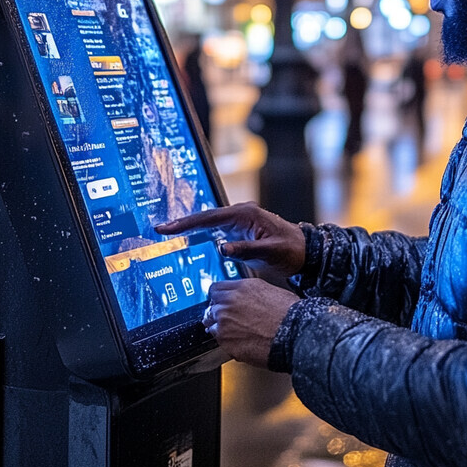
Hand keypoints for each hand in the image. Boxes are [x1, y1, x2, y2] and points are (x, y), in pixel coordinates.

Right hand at [157, 201, 305, 282]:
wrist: (306, 252)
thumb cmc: (292, 251)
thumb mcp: (270, 252)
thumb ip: (246, 250)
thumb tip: (222, 248)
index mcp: (246, 214)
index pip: (211, 217)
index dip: (188, 223)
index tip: (169, 228)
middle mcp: (241, 214)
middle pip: (206, 217)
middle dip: (183, 223)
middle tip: (160, 229)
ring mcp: (240, 222)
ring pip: (209, 223)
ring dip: (190, 228)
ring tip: (168, 233)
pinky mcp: (240, 231)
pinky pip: (217, 231)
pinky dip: (201, 234)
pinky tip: (189, 240)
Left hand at [201, 279, 298, 367]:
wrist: (293, 333)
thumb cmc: (289, 314)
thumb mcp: (269, 291)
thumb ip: (249, 293)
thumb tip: (243, 297)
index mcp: (242, 287)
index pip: (216, 288)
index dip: (218, 296)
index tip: (220, 300)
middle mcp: (229, 302)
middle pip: (211, 305)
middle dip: (218, 311)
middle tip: (228, 318)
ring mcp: (224, 322)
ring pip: (210, 322)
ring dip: (219, 326)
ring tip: (234, 331)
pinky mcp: (225, 340)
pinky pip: (217, 339)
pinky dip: (225, 341)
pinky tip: (238, 341)